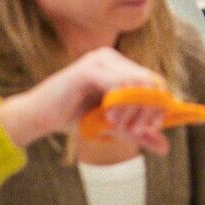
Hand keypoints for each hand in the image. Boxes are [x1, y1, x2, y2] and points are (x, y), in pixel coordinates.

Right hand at [0, 47, 167, 149]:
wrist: (40, 117)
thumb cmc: (74, 116)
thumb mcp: (112, 125)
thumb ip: (137, 132)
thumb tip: (165, 147)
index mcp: (120, 65)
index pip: (154, 81)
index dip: (158, 105)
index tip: (150, 128)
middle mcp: (112, 57)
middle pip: (149, 82)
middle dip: (147, 110)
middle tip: (136, 130)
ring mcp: (100, 60)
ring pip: (136, 84)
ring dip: (133, 109)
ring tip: (119, 124)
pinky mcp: (88, 69)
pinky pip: (118, 84)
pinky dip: (120, 104)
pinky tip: (110, 118)